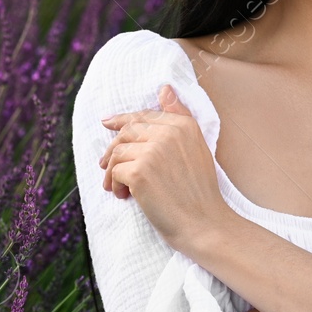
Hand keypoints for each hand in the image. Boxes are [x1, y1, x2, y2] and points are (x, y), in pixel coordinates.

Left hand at [98, 84, 230, 250]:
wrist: (205, 224)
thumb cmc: (199, 192)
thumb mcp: (196, 147)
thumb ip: (180, 116)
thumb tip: (165, 87)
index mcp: (184, 125)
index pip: (143, 116)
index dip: (122, 120)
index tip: (107, 123)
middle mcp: (169, 132)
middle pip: (126, 132)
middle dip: (112, 149)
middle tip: (105, 167)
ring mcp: (153, 151)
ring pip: (117, 152)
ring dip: (112, 171)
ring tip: (118, 188)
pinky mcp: (140, 172)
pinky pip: (115, 172)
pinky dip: (115, 185)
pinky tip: (124, 196)